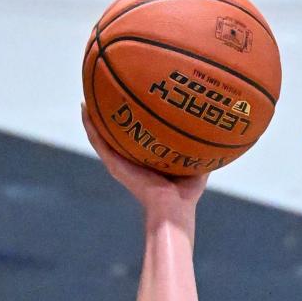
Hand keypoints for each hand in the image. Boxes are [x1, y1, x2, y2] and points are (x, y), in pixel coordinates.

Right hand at [81, 106, 207, 222]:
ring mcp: (120, 163)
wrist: (172, 209)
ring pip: (101, 136)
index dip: (131, 119)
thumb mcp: (196, 163)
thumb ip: (201, 145)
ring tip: (86, 94)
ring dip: (93, 117)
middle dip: (109, 114)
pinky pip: (98, 142)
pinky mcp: (114, 165)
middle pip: (115, 134)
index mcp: (146, 159)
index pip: (135, 137)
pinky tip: (84, 107)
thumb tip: (217, 126)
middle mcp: (130, 160)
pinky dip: (90, 126)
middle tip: (103, 91)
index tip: (128, 99)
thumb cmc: (186, 195)